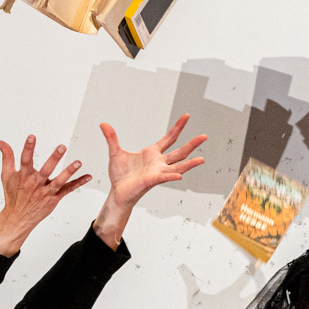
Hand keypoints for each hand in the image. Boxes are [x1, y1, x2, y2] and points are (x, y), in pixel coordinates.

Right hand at [0, 135, 91, 256]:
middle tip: (62, 147)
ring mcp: (45, 192)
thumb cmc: (13, 195)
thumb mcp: (6, 175)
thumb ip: (6, 157)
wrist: (18, 218)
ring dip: (69, 172)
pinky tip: (88, 176)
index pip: (25, 160)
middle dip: (54, 158)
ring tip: (78, 162)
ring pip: (59, 181)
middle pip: (46, 170)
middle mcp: (35, 184)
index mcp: (23, 176)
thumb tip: (0, 141)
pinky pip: (67, 190)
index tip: (32, 136)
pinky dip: (78, 183)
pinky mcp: (54, 199)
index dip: (28, 148)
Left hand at [92, 115, 207, 248]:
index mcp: (152, 153)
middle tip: (205, 136)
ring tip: (202, 159)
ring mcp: (157, 172)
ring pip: (177, 166)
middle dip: (192, 144)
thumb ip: (112, 138)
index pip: (169, 138)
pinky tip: (180, 175)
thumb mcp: (115, 153)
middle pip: (179, 151)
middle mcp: (158, 163)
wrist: (117, 192)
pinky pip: (164, 178)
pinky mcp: (152, 181)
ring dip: (190, 163)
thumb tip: (103, 124)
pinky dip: (172, 177)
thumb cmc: (120, 175)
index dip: (178, 127)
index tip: (187, 116)